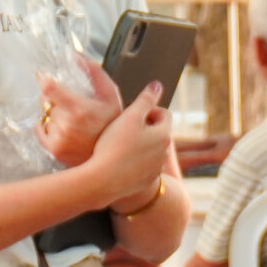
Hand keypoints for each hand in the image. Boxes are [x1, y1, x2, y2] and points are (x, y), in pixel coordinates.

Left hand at [37, 56, 120, 166]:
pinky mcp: (54, 149)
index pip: (48, 88)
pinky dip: (46, 126)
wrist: (113, 156)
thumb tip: (76, 56)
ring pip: (44, 114)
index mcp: (78, 109)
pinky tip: (62, 128)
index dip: (44, 79)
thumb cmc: (112, 124)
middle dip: (54, 99)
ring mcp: (58, 138)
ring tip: (70, 120)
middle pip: (45, 100)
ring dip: (52, 113)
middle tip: (69, 105)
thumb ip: (94, 71)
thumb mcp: (110, 94)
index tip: (45, 77)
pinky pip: (39, 129)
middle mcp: (66, 125)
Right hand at [87, 82, 173, 206]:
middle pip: (159, 132)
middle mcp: (164, 153)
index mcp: (164, 135)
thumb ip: (145, 99)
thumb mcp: (130, 116)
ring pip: (152, 149)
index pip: (164, 114)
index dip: (148, 110)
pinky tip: (120, 159)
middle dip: (145, 126)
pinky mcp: (146, 181)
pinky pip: (144, 166)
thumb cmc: (115, 145)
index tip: (132, 114)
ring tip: (121, 144)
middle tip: (124, 128)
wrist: (102, 179)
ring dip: (141, 143)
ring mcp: (156, 169)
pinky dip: (136, 160)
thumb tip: (157, 85)